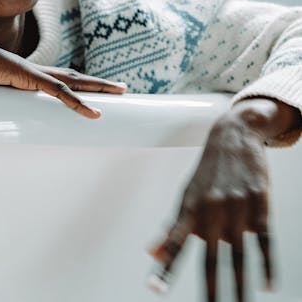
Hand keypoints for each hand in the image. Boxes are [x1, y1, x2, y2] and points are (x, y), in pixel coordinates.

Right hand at [0, 23, 125, 117]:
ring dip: (98, 87)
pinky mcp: (25, 77)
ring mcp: (30, 71)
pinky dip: (78, 102)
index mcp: (20, 72)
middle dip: (98, 83)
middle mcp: (31, 69)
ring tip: (121, 92)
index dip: (75, 84)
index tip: (91, 91)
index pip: (56, 78)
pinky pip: (58, 91)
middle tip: (122, 88)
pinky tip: (95, 112)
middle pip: (73, 76)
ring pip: (73, 80)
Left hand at [149, 110, 270, 301]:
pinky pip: (265, 242)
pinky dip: (267, 266)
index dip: (165, 267)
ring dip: (239, 287)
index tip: (155, 289)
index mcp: (190, 207)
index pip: (174, 242)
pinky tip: (268, 286)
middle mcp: (211, 209)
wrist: (234, 135)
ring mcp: (237, 208)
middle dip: (211, 290)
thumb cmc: (208, 172)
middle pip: (210, 258)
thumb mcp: (186, 195)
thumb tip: (151, 254)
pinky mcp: (260, 205)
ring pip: (239, 256)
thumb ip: (171, 228)